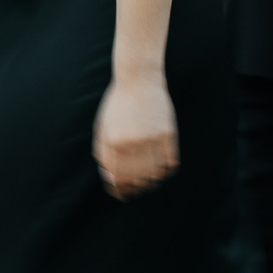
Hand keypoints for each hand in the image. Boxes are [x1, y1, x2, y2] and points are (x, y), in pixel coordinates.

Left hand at [93, 72, 179, 198]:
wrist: (139, 79)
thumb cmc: (118, 105)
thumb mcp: (103, 128)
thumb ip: (104, 154)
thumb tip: (111, 179)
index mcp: (112, 143)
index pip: (117, 177)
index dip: (120, 188)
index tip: (123, 193)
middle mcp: (130, 143)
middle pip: (136, 178)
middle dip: (136, 188)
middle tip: (138, 189)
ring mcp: (150, 138)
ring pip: (154, 173)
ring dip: (152, 181)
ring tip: (151, 181)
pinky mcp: (167, 132)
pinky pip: (169, 161)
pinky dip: (167, 169)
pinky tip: (164, 169)